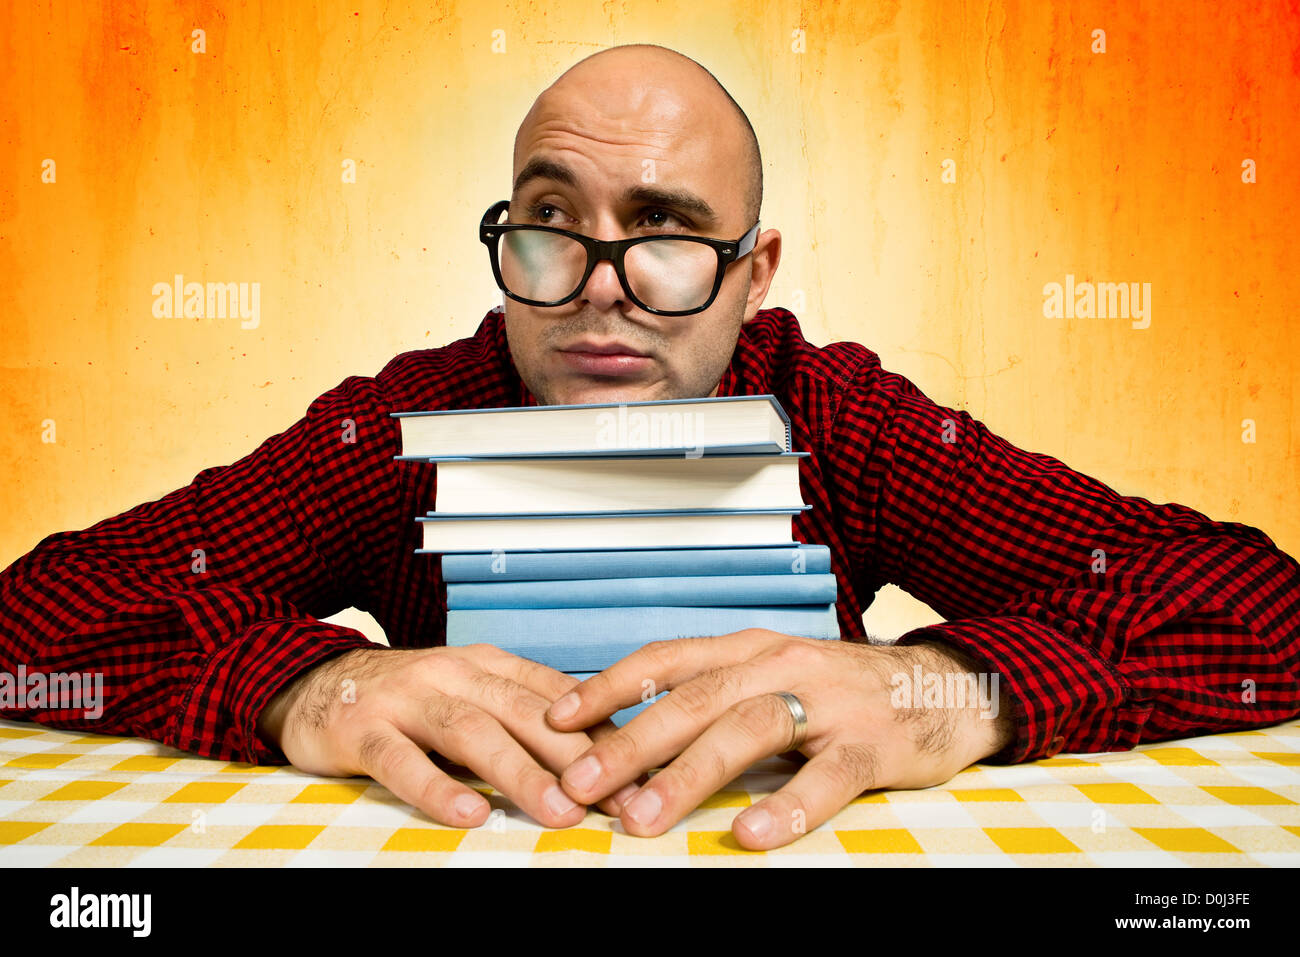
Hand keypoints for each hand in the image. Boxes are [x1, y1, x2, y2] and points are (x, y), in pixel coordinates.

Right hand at [257, 644, 637, 827]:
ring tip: (559, 812)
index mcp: (486, 664)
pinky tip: (470, 815)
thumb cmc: (406, 698)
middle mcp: (452, 673)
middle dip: (575, 758)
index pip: (554, 696)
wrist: (311, 682)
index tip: (638, 773)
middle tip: (615, 799)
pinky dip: (438, 789)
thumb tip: (594, 756)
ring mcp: (406, 699)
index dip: (599, 733)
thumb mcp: (468, 693)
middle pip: (524, 713)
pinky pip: (402, 761)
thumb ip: (518, 716)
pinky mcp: (363, 729)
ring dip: (520, 774)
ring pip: (473, 732)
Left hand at [545, 630, 1014, 848]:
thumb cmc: (842, 691)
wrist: (944, 686)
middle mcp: (782, 665)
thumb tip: (631, 732)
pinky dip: (789, 804)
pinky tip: (753, 833)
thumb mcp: (774, 677)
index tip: (555, 716)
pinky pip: (827, 776)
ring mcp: (829, 702)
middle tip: (579, 782)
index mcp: (751, 649)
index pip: (667, 659)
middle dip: (630, 740)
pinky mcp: (872, 744)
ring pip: (748, 728)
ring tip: (644, 816)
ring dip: (690, 773)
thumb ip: (715, 697)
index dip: (609, 685)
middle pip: (695, 697)